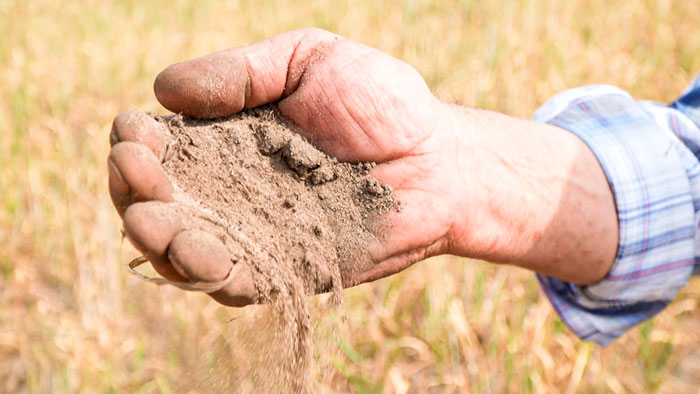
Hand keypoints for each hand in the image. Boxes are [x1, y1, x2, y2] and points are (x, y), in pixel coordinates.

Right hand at [108, 28, 471, 305]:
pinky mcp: (283, 272)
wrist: (440, 160)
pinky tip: (194, 255)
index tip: (135, 134)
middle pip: (159, 200)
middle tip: (136, 173)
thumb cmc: (381, 103)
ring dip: (157, 238)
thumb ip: (238, 73)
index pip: (162, 145)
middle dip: (134, 189)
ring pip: (183, 248)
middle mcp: (231, 189)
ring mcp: (254, 234)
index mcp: (227, 137)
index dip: (137, 142)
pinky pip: (232, 283)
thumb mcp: (308, 60)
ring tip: (149, 219)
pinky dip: (205, 274)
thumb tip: (162, 89)